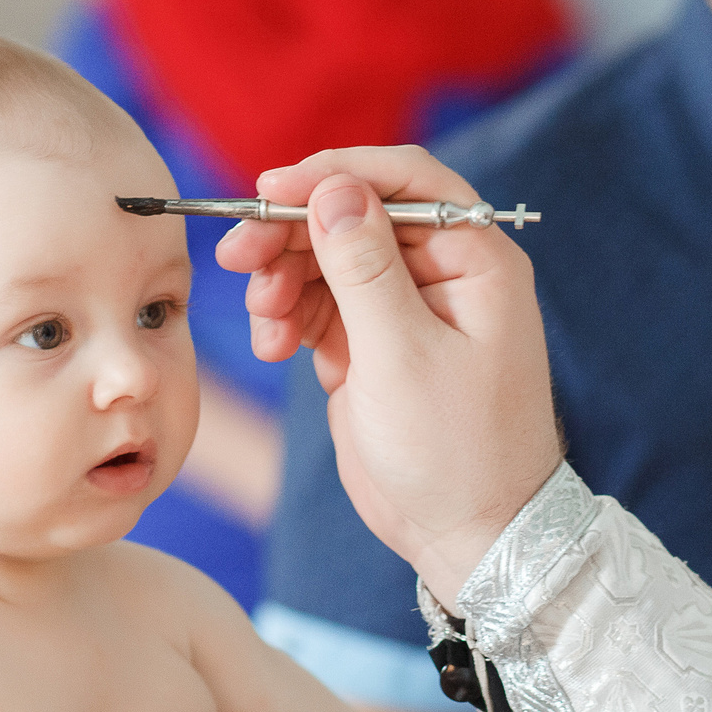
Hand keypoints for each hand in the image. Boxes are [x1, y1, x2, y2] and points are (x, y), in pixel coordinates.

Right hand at [213, 148, 560, 606]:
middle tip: (237, 255)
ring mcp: (403, 311)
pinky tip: (272, 346)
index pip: (404, 181)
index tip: (270, 188)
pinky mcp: (371, 347)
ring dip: (282, 278)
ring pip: (326, 260)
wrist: (468, 537)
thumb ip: (365, 267)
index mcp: (474, 260)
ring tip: (262, 319)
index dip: (334, 174)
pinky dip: (287, 317)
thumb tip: (334, 189)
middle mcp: (440, 274)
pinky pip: (317, 306)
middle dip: (291, 232)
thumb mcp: (403, 355)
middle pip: (353, 218)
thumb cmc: (458, 452)